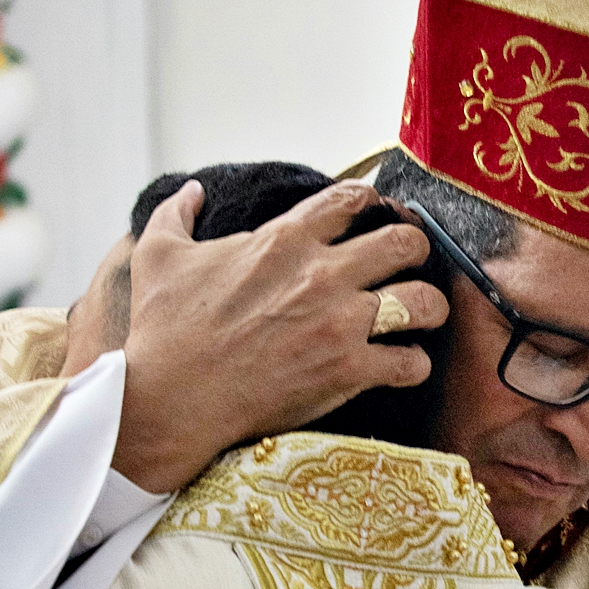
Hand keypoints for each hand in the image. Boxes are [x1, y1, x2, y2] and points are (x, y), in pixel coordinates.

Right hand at [91, 179, 447, 491]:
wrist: (169, 398)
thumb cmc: (163, 330)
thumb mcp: (159, 256)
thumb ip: (177, 213)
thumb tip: (192, 190)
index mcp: (284, 239)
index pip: (351, 200)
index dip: (371, 202)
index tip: (375, 213)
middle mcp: (322, 274)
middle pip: (405, 242)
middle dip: (415, 249)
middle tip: (408, 263)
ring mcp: (340, 323)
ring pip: (423, 301)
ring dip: (429, 307)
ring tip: (422, 314)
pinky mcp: (347, 371)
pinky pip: (411, 363)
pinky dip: (414, 365)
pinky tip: (403, 365)